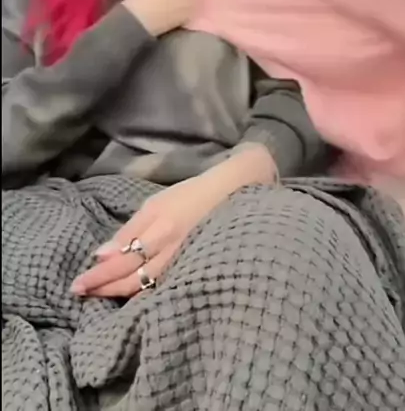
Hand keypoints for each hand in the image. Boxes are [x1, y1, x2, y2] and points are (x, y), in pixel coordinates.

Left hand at [70, 146, 276, 297]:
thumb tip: (101, 254)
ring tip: (101, 299)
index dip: (99, 276)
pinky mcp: (196, 268)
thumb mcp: (158, 203)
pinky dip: (145, 295)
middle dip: (105, 288)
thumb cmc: (195, 193)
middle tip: (81, 294)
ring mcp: (186, 262)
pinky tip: (134, 299)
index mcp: (161, 229)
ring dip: (121, 295)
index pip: (122, 261)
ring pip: (148, 288)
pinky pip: (165, 287)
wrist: (239, 192)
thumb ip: (132, 229)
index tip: (77, 285)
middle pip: (132, 279)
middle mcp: (172, 250)